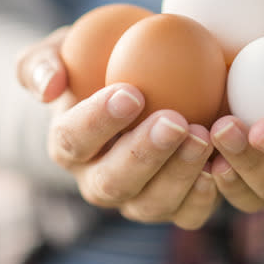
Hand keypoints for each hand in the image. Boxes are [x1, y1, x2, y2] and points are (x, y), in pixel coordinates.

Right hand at [16, 28, 219, 229]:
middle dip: (143, 155)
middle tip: (174, 121)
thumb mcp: (66, 48)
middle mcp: (98, 181)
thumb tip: (50, 87)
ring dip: (178, 174)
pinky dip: (204, 197)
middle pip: (112, 182)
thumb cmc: (100, 62)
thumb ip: (43, 61)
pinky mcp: (175, 207)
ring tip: (203, 136)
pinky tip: (219, 167)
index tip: (131, 92)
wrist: (142, 82)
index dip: (98, 120)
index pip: (73, 139)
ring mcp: (137, 199)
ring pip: (151, 204)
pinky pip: (187, 215)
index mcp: (69, 145)